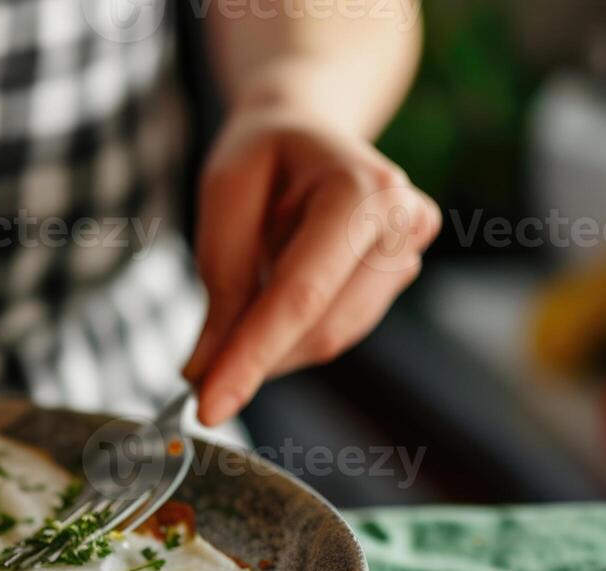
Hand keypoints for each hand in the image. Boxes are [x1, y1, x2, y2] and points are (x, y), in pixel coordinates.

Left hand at [184, 103, 440, 426]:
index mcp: (361, 189)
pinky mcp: (399, 276)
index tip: (207, 407)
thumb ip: (221, 282)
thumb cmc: (262, 155)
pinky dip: (290, 335)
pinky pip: (335, 330)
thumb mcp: (224, 197)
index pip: (299, 296)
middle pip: (318, 326)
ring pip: (328, 338)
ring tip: (241, 301)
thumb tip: (206, 369)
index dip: (250, 358)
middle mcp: (402, 221)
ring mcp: (408, 251)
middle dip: (253, 358)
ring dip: (272, 346)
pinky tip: (272, 301)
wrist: (306, 128)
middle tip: (197, 372)